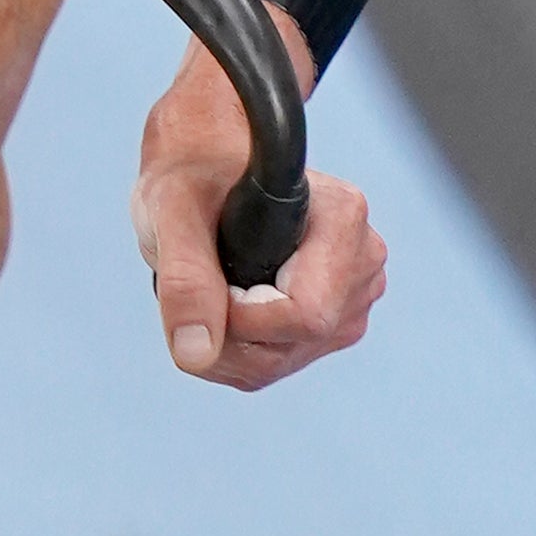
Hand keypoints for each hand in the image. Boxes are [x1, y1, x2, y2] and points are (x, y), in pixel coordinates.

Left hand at [130, 24, 385, 394]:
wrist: (206, 171)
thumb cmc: (193, 177)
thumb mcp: (172, 212)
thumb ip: (185, 279)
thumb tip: (194, 353)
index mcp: (343, 220)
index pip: (304, 315)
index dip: (240, 316)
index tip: (209, 276)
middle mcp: (363, 262)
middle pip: (290, 346)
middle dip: (227, 332)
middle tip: (201, 277)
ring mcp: (355, 297)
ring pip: (280, 361)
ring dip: (228, 342)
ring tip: (214, 282)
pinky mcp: (336, 323)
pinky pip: (277, 363)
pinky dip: (238, 347)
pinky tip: (227, 302)